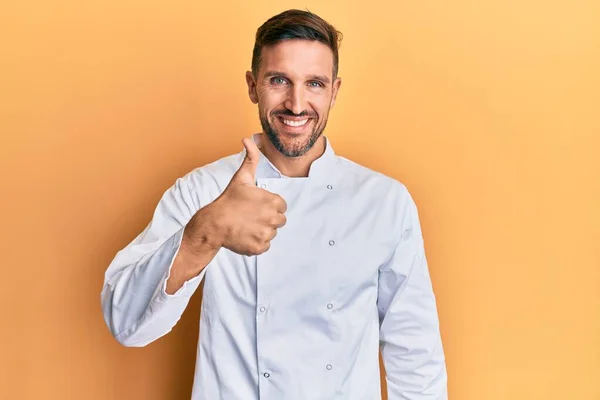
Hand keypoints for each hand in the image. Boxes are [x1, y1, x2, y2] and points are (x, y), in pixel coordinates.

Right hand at [191, 137, 286, 255]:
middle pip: (279, 220)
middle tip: (250, 215)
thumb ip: (250, 158)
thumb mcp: (241, 177)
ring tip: (246, 225)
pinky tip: (244, 235)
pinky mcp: (259, 247)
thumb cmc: (228, 200)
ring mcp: (266, 234)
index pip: (281, 206)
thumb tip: (247, 138)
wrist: (213, 223)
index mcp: (273, 202)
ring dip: (261, 230)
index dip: (268, 205)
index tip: (255, 205)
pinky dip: (256, 242)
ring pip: (271, 233)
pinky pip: (265, 245)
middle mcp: (273, 218)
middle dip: (267, 218)